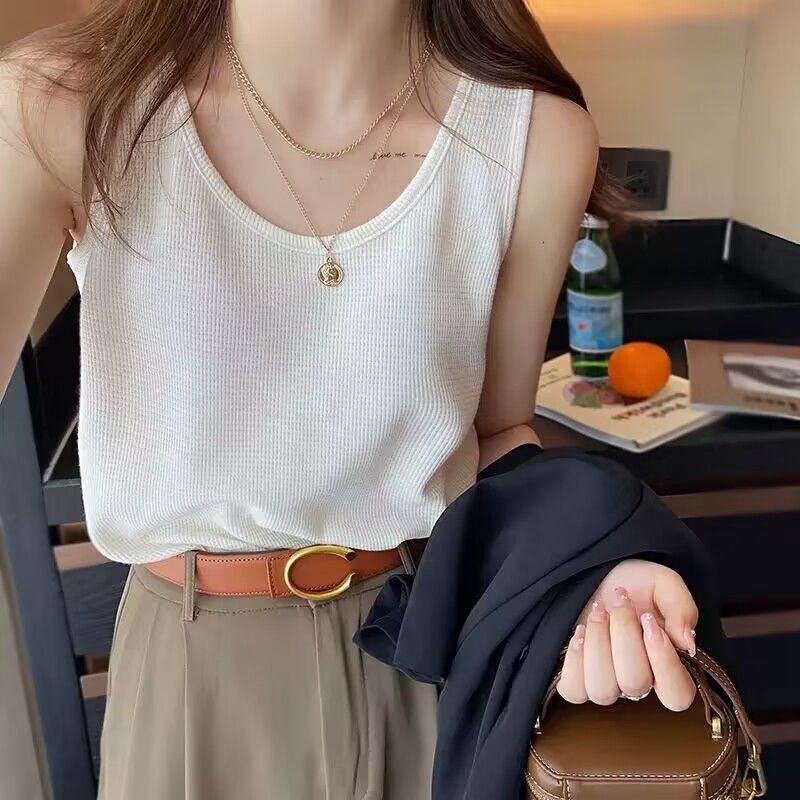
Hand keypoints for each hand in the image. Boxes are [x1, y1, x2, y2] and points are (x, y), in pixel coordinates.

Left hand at [557, 559, 698, 711]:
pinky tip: (580, 632)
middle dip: (624, 634)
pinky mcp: (577, 679)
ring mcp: (606, 683)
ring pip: (602, 690)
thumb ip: (681, 609)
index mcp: (668, 666)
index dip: (664, 663)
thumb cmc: (635, 582)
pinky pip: (573, 690)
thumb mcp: (664, 584)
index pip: (678, 695)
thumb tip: (687, 644)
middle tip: (620, 600)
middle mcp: (639, 682)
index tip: (650, 621)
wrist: (599, 573)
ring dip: (598, 644)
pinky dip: (576, 660)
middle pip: (635, 683)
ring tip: (599, 611)